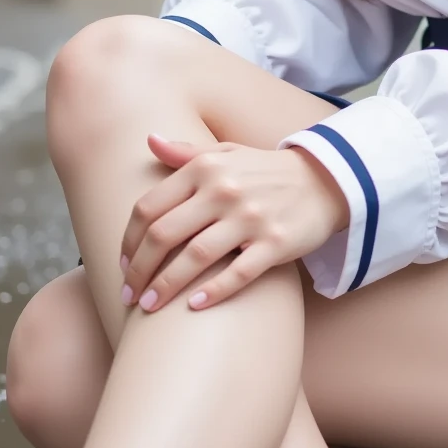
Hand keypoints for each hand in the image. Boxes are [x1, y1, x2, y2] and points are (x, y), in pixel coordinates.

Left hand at [119, 133, 349, 312]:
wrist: (324, 181)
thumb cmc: (265, 171)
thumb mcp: (227, 154)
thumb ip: (186, 153)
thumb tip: (149, 139)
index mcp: (206, 168)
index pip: (150, 207)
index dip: (129, 240)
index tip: (122, 264)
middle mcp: (225, 190)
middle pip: (164, 235)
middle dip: (139, 270)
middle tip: (128, 295)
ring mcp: (251, 218)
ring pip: (194, 258)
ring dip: (165, 287)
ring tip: (148, 307)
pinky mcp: (275, 243)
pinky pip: (237, 273)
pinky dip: (212, 293)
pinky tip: (193, 308)